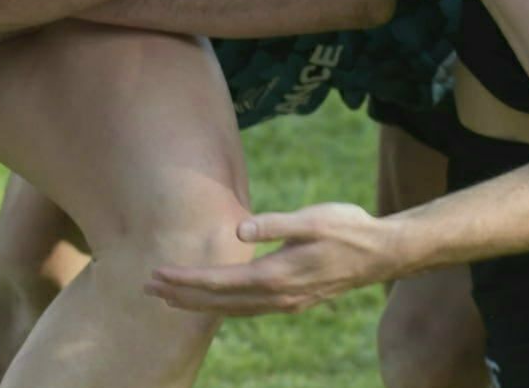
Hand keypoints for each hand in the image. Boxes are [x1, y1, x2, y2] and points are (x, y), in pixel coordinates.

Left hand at [144, 203, 404, 314]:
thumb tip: (241, 229)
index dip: (186, 280)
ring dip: (198, 304)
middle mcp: (278, 296)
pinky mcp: (292, 300)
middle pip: (219, 302)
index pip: (220, 283)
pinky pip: (247, 309)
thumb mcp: (314, 219)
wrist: (382, 253)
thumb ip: (277, 224)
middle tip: (147, 288)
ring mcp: (286, 302)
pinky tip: (213, 301)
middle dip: (181, 296)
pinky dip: (223, 307)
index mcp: (277, 275)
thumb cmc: (347, 228)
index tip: (157, 274)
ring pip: (231, 310)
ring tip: (169, 298)